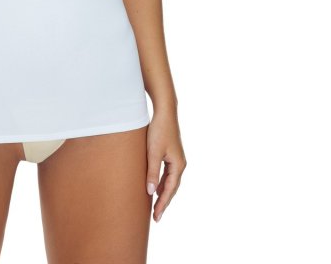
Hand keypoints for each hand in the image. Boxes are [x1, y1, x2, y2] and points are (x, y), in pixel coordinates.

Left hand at [145, 108, 186, 222]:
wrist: (165, 112)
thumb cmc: (159, 131)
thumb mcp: (153, 153)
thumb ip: (152, 173)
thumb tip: (150, 192)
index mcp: (178, 165)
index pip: (170, 190)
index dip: (163, 204)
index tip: (156, 217)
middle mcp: (180, 164)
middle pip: (172, 188)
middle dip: (164, 202)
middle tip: (156, 217)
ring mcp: (177, 159)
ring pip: (170, 181)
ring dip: (163, 193)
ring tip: (155, 206)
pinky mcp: (171, 154)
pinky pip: (168, 174)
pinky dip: (162, 183)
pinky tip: (155, 187)